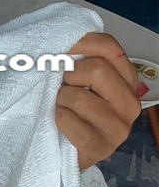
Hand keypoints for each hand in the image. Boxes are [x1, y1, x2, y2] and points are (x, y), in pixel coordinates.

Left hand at [55, 32, 140, 169]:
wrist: (63, 146)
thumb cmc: (70, 106)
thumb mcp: (75, 75)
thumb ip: (77, 55)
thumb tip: (64, 38)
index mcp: (125, 79)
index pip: (109, 47)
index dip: (80, 42)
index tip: (61, 49)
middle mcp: (129, 102)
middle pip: (97, 69)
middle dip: (70, 76)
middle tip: (63, 87)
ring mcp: (119, 127)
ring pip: (78, 97)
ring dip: (59, 99)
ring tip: (61, 106)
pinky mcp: (102, 147)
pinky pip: (68, 120)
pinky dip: (57, 118)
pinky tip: (60, 123)